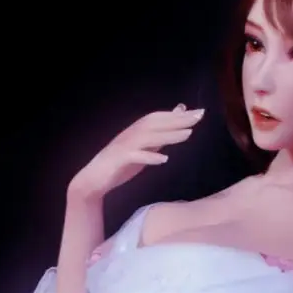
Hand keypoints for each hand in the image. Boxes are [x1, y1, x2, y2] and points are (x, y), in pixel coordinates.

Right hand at [68, 104, 204, 199]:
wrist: (93, 180)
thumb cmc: (120, 164)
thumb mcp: (143, 148)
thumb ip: (159, 134)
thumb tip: (174, 118)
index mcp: (137, 131)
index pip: (159, 118)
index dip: (178, 115)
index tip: (199, 112)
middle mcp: (131, 134)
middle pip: (156, 123)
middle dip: (178, 120)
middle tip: (199, 116)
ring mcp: (124, 146)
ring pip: (148, 137)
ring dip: (168, 135)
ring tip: (188, 134)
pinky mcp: (118, 160)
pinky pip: (135, 156)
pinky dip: (149, 157)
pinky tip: (163, 159)